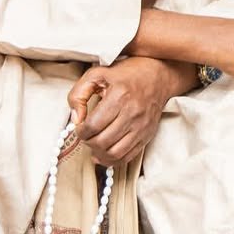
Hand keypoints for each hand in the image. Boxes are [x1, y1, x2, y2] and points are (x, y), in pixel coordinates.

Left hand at [67, 57, 189, 165]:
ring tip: (94, 144)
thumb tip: (75, 119)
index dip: (80, 131)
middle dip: (88, 143)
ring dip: (99, 154)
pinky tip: (104, 153)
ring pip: (115, 153)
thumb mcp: (97, 74)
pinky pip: (128, 156)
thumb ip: (79, 94)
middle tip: (85, 136)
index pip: (93, 125)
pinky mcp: (147, 135)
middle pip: (103, 142)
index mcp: (119, 96)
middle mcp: (132, 113)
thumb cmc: (127, 74)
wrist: (158, 76)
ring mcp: (141, 126)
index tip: (79, 128)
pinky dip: (113, 160)